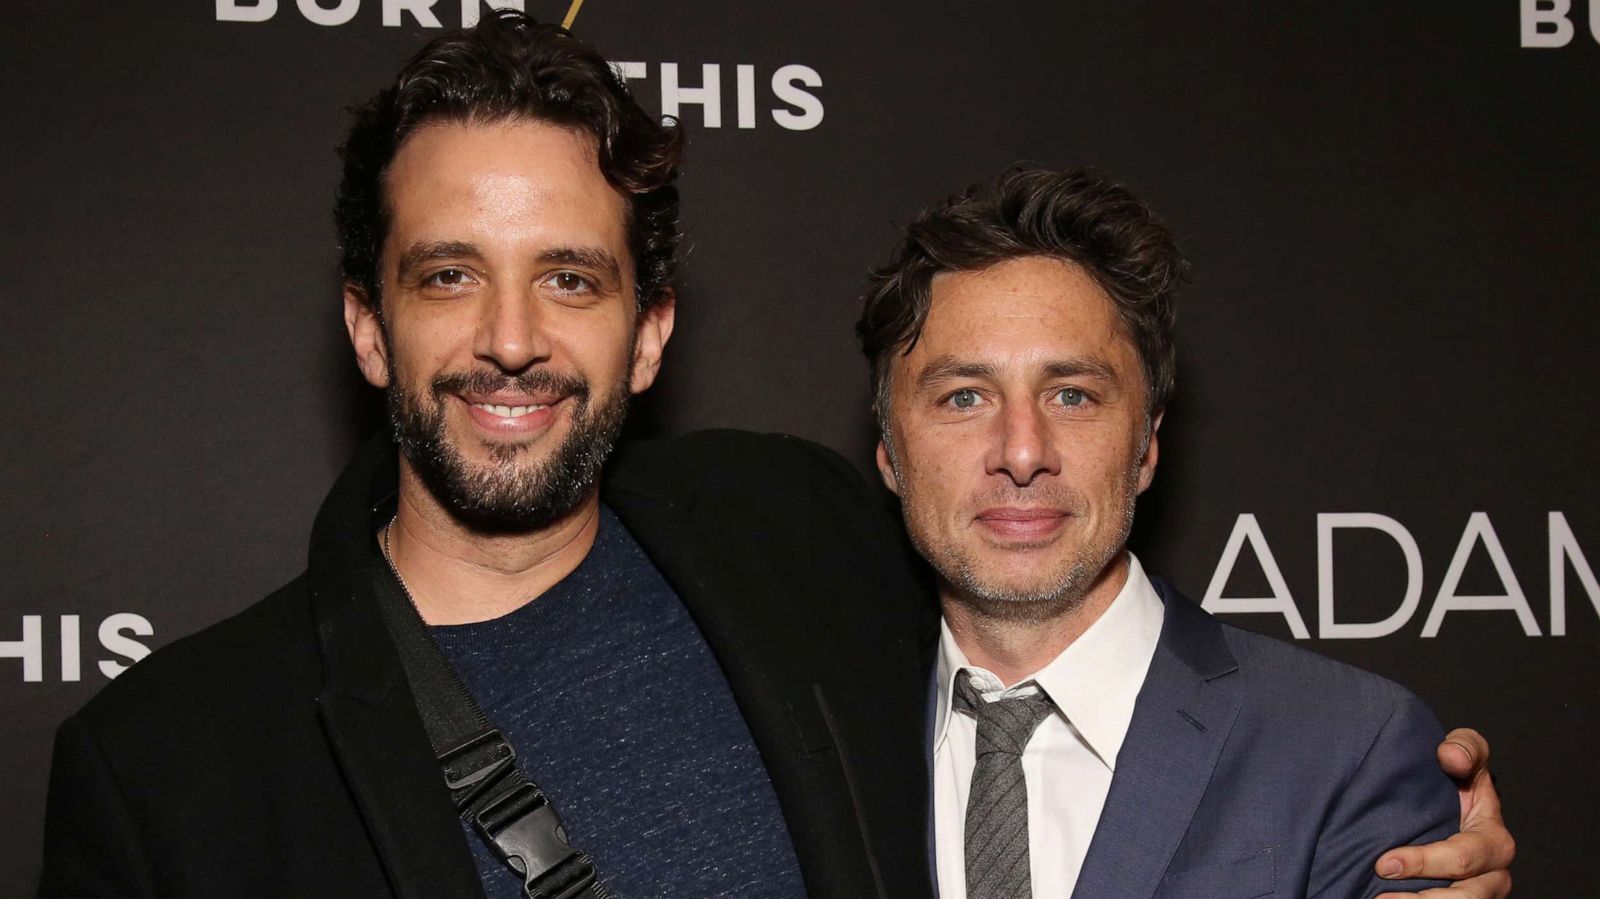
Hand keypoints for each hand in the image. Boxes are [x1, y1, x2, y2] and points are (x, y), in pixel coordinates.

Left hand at [1375, 728, 1514, 897]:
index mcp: (1494, 841)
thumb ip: (1466, 747)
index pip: (1463, 858)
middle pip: (1462, 896)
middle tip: (1376, 894)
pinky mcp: (1458, 897)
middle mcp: (1492, 874)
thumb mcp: (1464, 755)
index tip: (1385, 863)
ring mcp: (1477, 893)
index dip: (1425, 862)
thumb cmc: (1454, 778)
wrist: (1440, 801)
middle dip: (1418, 898)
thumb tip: (1451, 756)